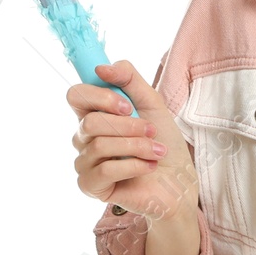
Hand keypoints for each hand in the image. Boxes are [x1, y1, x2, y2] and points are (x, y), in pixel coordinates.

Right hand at [67, 60, 198, 222]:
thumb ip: (130, 80)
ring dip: (137, 146)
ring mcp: (85, 163)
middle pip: (89, 121)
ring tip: (157, 152)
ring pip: (99, 145)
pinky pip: (104, 170)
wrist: (179, 183)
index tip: (127, 105)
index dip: (100, 97)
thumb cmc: (165, 144)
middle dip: (128, 126)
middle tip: (152, 132)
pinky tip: (149, 167)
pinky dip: (133, 166)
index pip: (76, 95)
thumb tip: (101, 68)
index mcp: (95, 115)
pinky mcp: (91, 186)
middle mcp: (84, 138)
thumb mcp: (153, 105)